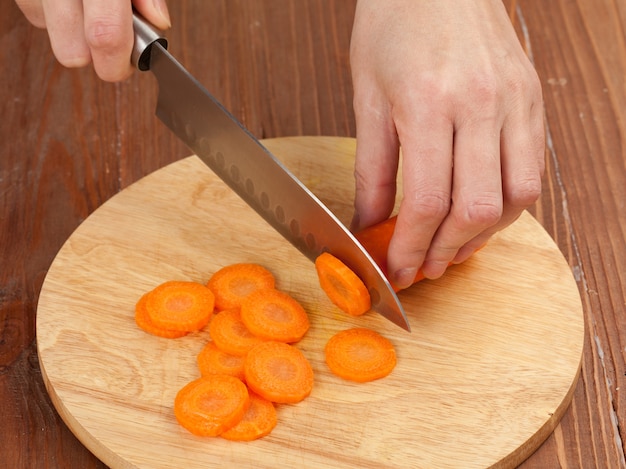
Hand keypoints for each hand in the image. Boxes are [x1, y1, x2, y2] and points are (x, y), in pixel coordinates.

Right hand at [15, 0, 170, 80]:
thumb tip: (158, 23)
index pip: (105, 36)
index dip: (118, 62)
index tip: (127, 65)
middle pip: (73, 54)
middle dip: (96, 58)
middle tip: (111, 42)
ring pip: (53, 38)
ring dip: (74, 34)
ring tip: (87, 8)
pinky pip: (36, 18)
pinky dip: (55, 16)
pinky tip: (69, 2)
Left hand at [349, 0, 544, 288]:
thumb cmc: (392, 26)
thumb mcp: (367, 98)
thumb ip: (372, 170)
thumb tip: (369, 225)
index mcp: (429, 103)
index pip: (429, 202)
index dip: (411, 248)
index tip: (398, 271)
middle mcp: (482, 104)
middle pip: (477, 208)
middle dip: (446, 252)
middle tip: (422, 267)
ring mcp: (515, 101)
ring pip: (516, 197)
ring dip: (482, 235)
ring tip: (450, 247)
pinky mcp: (532, 99)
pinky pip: (531, 170)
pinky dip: (506, 205)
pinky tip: (479, 213)